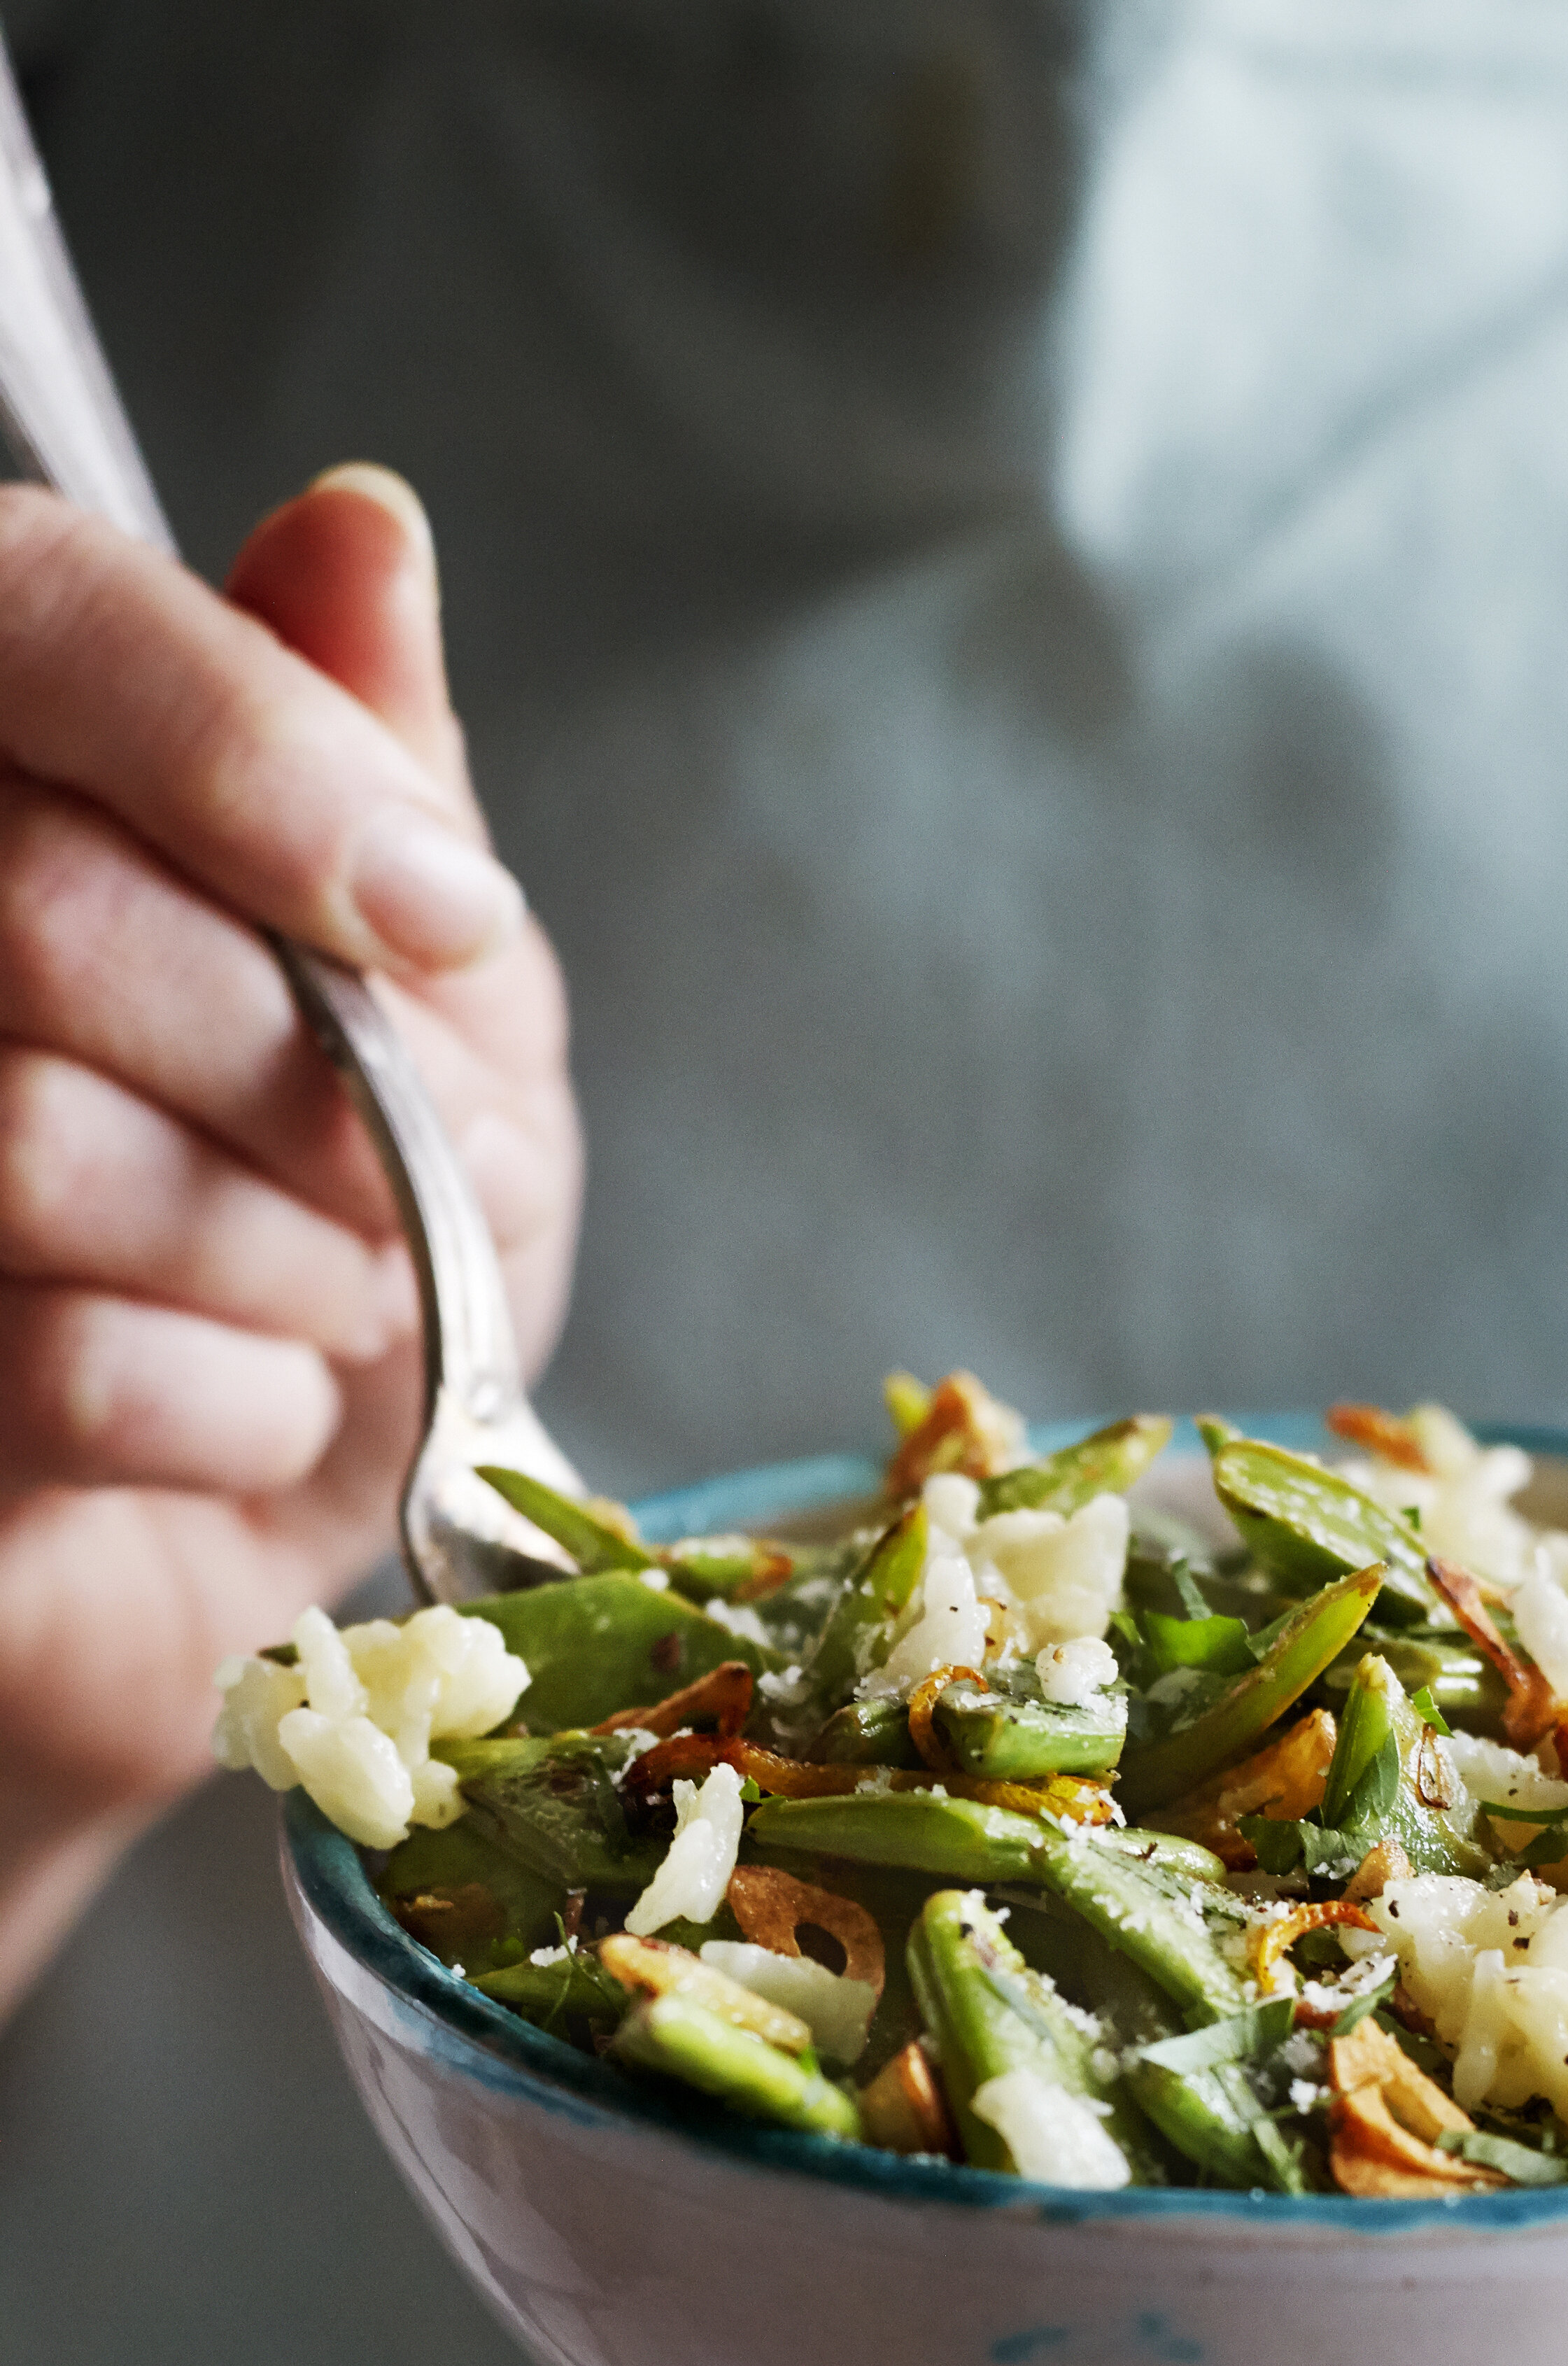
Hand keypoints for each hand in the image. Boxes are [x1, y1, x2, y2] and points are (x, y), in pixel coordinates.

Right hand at [0, 468, 578, 1883]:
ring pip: (35, 1142)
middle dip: (308, 1078)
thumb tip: (356, 525)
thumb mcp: (432, 994)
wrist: (224, 1557)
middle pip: (46, 903)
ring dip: (279, 1260)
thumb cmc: (319, 1241)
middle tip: (408, 1177)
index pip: (37, 607)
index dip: (253, 749)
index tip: (446, 917)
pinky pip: (59, 1363)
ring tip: (334, 1300)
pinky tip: (252, 1419)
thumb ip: (366, 765)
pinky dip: (233, 1417)